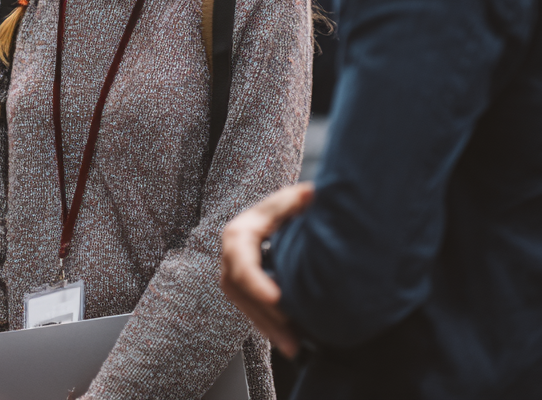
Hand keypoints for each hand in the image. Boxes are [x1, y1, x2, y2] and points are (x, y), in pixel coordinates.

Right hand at [220, 182, 314, 357]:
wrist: (279, 217)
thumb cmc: (284, 207)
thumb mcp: (289, 201)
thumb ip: (295, 200)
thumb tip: (310, 194)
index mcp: (239, 233)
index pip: (241, 261)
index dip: (255, 282)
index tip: (276, 298)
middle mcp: (231, 254)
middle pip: (240, 289)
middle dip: (264, 314)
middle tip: (291, 335)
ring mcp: (234, 272)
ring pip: (244, 304)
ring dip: (267, 326)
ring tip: (293, 347)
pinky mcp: (244, 287)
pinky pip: (250, 309)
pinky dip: (268, 327)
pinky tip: (288, 342)